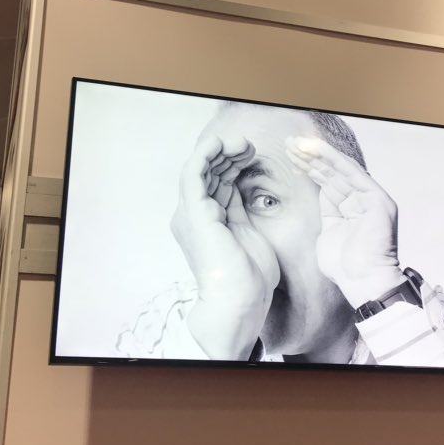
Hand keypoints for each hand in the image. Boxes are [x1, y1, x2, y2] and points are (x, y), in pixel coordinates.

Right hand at [171, 132, 278, 358]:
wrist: (240, 300)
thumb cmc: (248, 276)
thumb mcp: (245, 231)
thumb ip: (238, 209)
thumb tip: (239, 186)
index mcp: (207, 220)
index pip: (215, 181)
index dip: (231, 162)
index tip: (252, 154)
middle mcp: (194, 214)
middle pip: (207, 172)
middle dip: (227, 153)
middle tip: (249, 146)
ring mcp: (191, 213)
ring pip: (199, 168)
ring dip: (219, 149)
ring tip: (243, 144)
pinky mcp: (194, 212)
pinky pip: (193, 173)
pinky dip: (205, 154)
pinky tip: (222, 144)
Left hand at [285, 135, 402, 306]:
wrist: (362, 283)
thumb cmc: (344, 268)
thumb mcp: (327, 235)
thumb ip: (325, 216)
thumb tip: (314, 203)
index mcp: (350, 206)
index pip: (326, 181)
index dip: (307, 167)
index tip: (288, 156)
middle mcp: (362, 198)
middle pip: (331, 171)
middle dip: (308, 157)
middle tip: (287, 143)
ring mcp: (371, 196)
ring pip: (339, 168)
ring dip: (316, 154)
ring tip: (295, 144)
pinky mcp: (376, 197)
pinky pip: (350, 172)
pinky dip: (331, 159)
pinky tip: (313, 149)